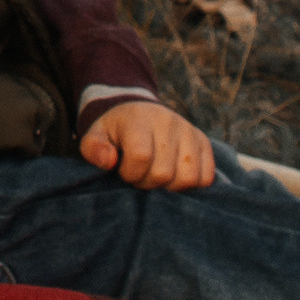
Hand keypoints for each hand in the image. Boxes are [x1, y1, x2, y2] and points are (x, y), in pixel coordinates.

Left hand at [80, 102, 214, 190]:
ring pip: (188, 177)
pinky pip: (206, 176)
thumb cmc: (116, 132)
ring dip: (169, 187)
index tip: (124, 172)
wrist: (139, 113)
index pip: (141, 156)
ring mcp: (189, 131)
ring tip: (157, 177)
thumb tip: (110, 161)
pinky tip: (174, 177)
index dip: (131, 173)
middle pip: (164, 172)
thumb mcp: (95, 135)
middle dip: (147, 183)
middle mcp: (168, 122)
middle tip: (139, 176)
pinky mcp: (203, 142)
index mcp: (139, 119)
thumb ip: (93, 148)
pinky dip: (190, 185)